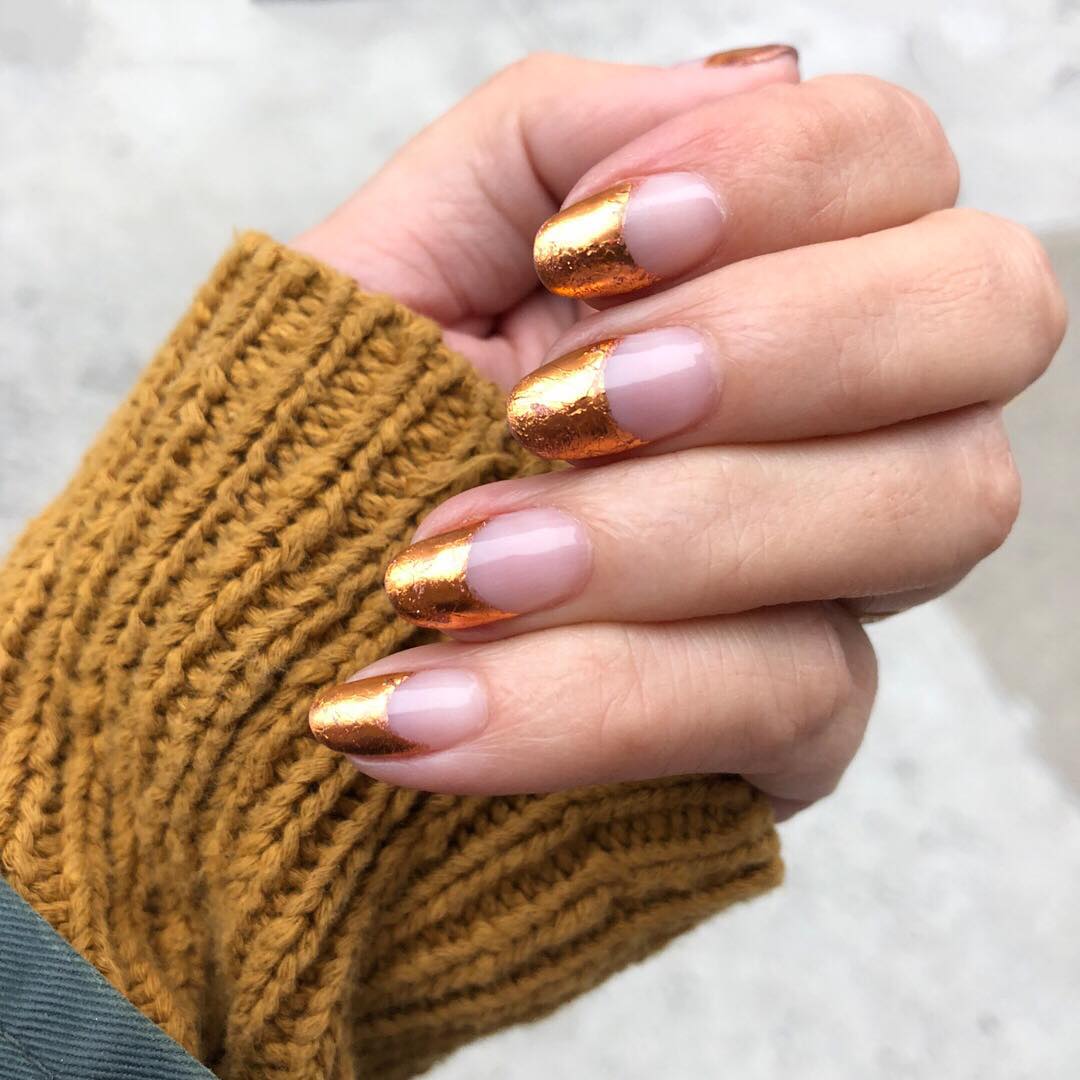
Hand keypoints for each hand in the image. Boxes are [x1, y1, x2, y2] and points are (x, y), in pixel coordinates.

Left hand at [299, 51, 1065, 817]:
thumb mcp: (417, 252)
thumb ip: (565, 139)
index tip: (582, 248)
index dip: (776, 178)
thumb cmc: (350, 431)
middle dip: (771, 346)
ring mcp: (841, 572)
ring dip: (660, 540)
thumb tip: (746, 86)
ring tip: (442, 575)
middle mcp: (847, 413)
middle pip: (987, 313)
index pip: (893, 160)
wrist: (293, 615)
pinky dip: (594, 704)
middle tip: (555, 409)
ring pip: (922, 514)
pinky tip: (424, 716)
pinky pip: (792, 705)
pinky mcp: (800, 724)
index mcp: (761, 274)